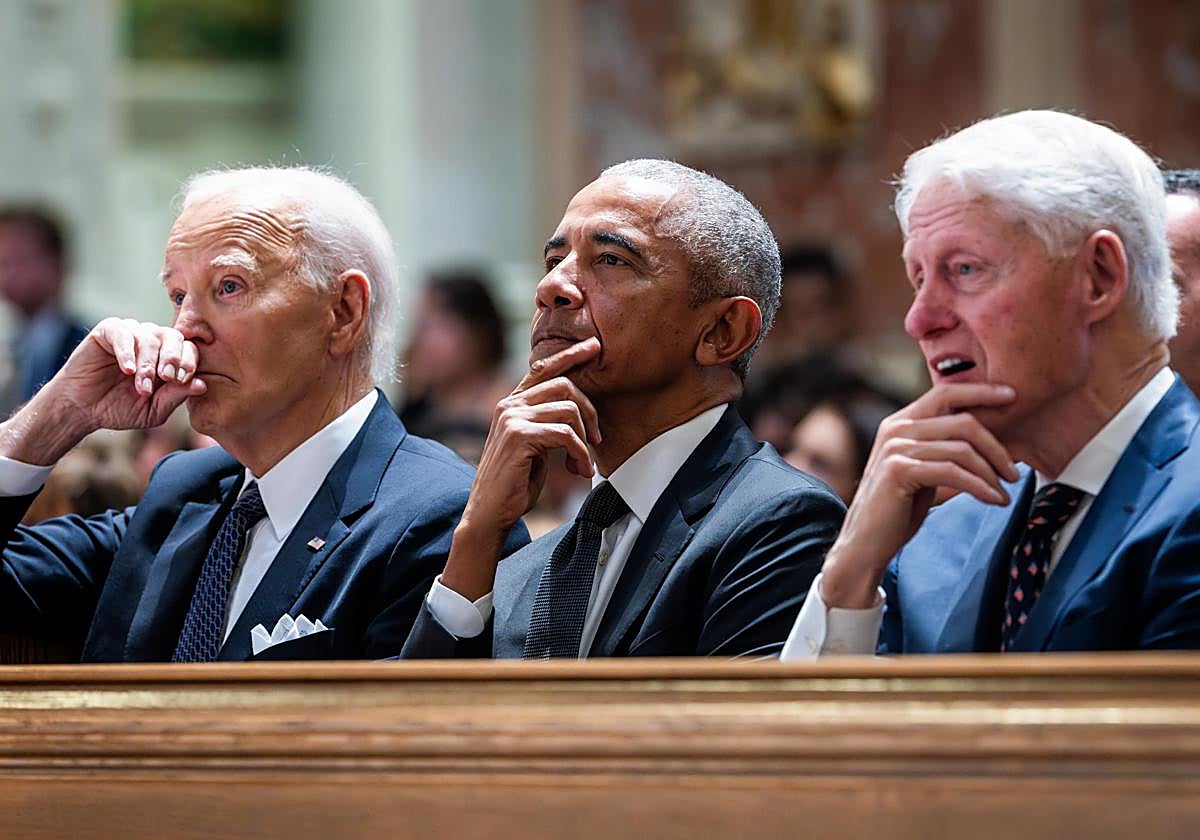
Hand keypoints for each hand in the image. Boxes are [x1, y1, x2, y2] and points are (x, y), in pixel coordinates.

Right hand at [0, 318, 206, 464]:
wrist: (83, 409)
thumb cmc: (120, 408)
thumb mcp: (154, 409)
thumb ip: (176, 396)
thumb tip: (202, 385)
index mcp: (168, 357)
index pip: (189, 349)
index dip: (190, 363)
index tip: (182, 380)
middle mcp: (152, 341)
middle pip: (174, 337)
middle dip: (173, 358)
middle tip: (167, 377)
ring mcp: (131, 334)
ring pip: (149, 337)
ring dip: (148, 364)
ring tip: (141, 386)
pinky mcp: (108, 331)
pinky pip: (123, 333)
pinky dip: (128, 352)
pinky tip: (128, 370)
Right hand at [441, 337, 600, 598]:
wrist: (489, 513)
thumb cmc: (514, 484)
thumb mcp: (534, 447)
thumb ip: (547, 424)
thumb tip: (579, 413)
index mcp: (511, 404)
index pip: (543, 367)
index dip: (570, 355)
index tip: (594, 347)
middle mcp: (509, 405)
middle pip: (565, 385)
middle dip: (590, 411)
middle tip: (597, 440)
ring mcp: (512, 418)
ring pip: (569, 410)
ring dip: (585, 441)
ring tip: (582, 466)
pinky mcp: (520, 436)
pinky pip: (567, 434)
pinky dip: (580, 455)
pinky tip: (578, 472)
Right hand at [819, 382, 1019, 607]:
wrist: (866, 542)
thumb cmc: (898, 508)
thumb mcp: (922, 469)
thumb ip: (942, 447)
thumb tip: (989, 437)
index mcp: (901, 421)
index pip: (946, 392)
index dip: (981, 391)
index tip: (1012, 396)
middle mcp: (896, 428)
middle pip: (963, 421)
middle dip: (996, 447)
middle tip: (1014, 472)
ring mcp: (895, 448)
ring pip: (962, 450)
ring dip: (991, 474)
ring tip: (1004, 493)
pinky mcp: (899, 470)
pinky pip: (953, 472)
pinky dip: (980, 487)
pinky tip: (994, 500)